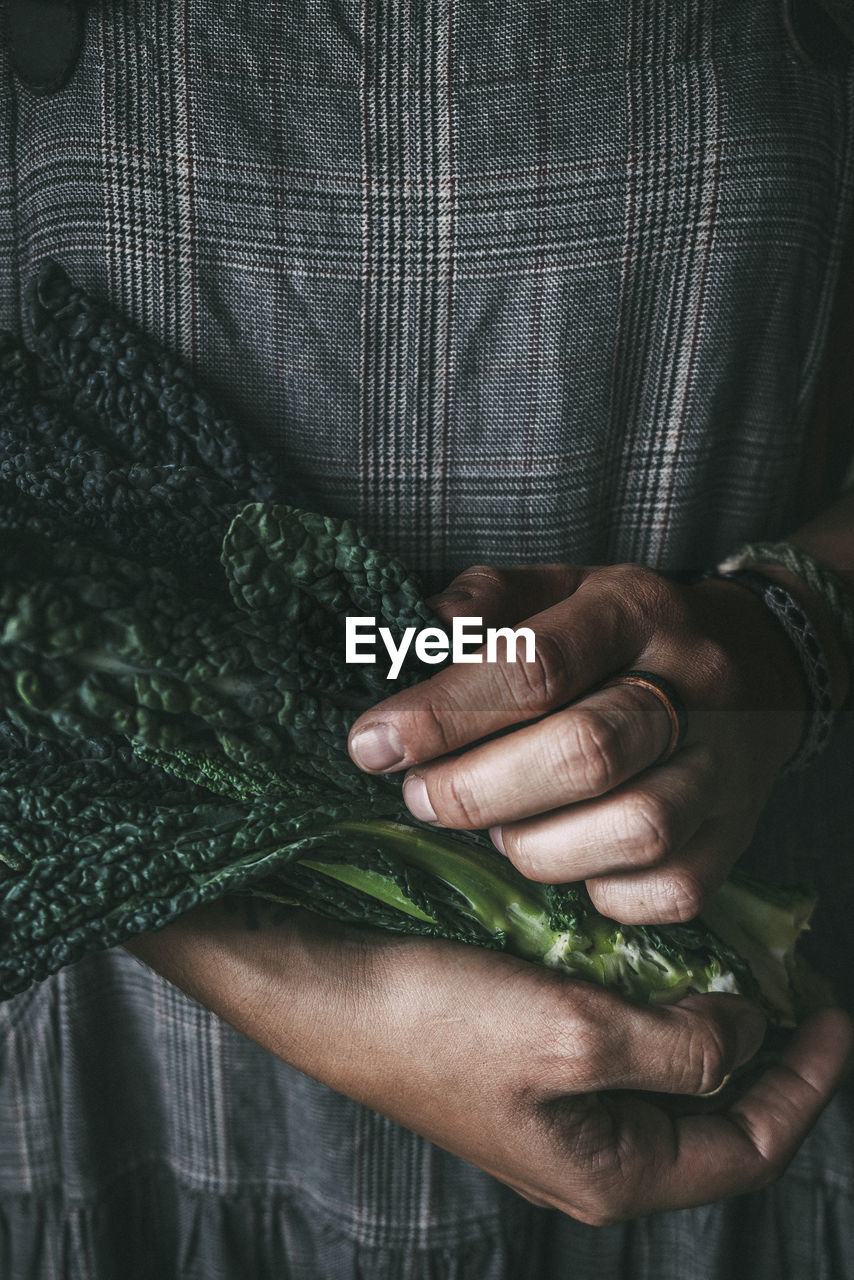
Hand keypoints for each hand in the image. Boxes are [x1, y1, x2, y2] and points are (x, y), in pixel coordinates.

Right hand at [125, 903, 851, 1223]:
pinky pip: (616, 1029)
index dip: (807, 1081)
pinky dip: (650, 989)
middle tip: (789, 968)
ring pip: (664, 1062)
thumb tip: (746, 1027)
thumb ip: (682, 1046)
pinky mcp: (525, 1052)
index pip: (749, 1142)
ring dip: (704, 1008)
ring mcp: (555, 1100)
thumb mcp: (575, 1036)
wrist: (321, 985)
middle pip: (712, 1106)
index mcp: (610, 1168)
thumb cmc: (434, 1020)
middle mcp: (589, 1145)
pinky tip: (652, 941)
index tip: (835, 1010)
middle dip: (762, 1042)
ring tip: (731, 948)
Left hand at [347, 563, 813, 923]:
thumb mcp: (560, 587)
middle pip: (586, 752)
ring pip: (636, 829)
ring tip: (498, 831)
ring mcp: (727, 766)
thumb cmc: (623, 631)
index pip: (535, 665)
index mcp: (635, 610)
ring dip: (538, 847)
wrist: (752, 664)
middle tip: (419, 799)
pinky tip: (566, 860)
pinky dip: (602, 892)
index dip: (442, 714)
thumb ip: (490, 599)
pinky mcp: (738, 835)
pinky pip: (671, 890)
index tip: (371, 745)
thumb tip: (420, 629)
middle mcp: (694, 685)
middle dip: (477, 789)